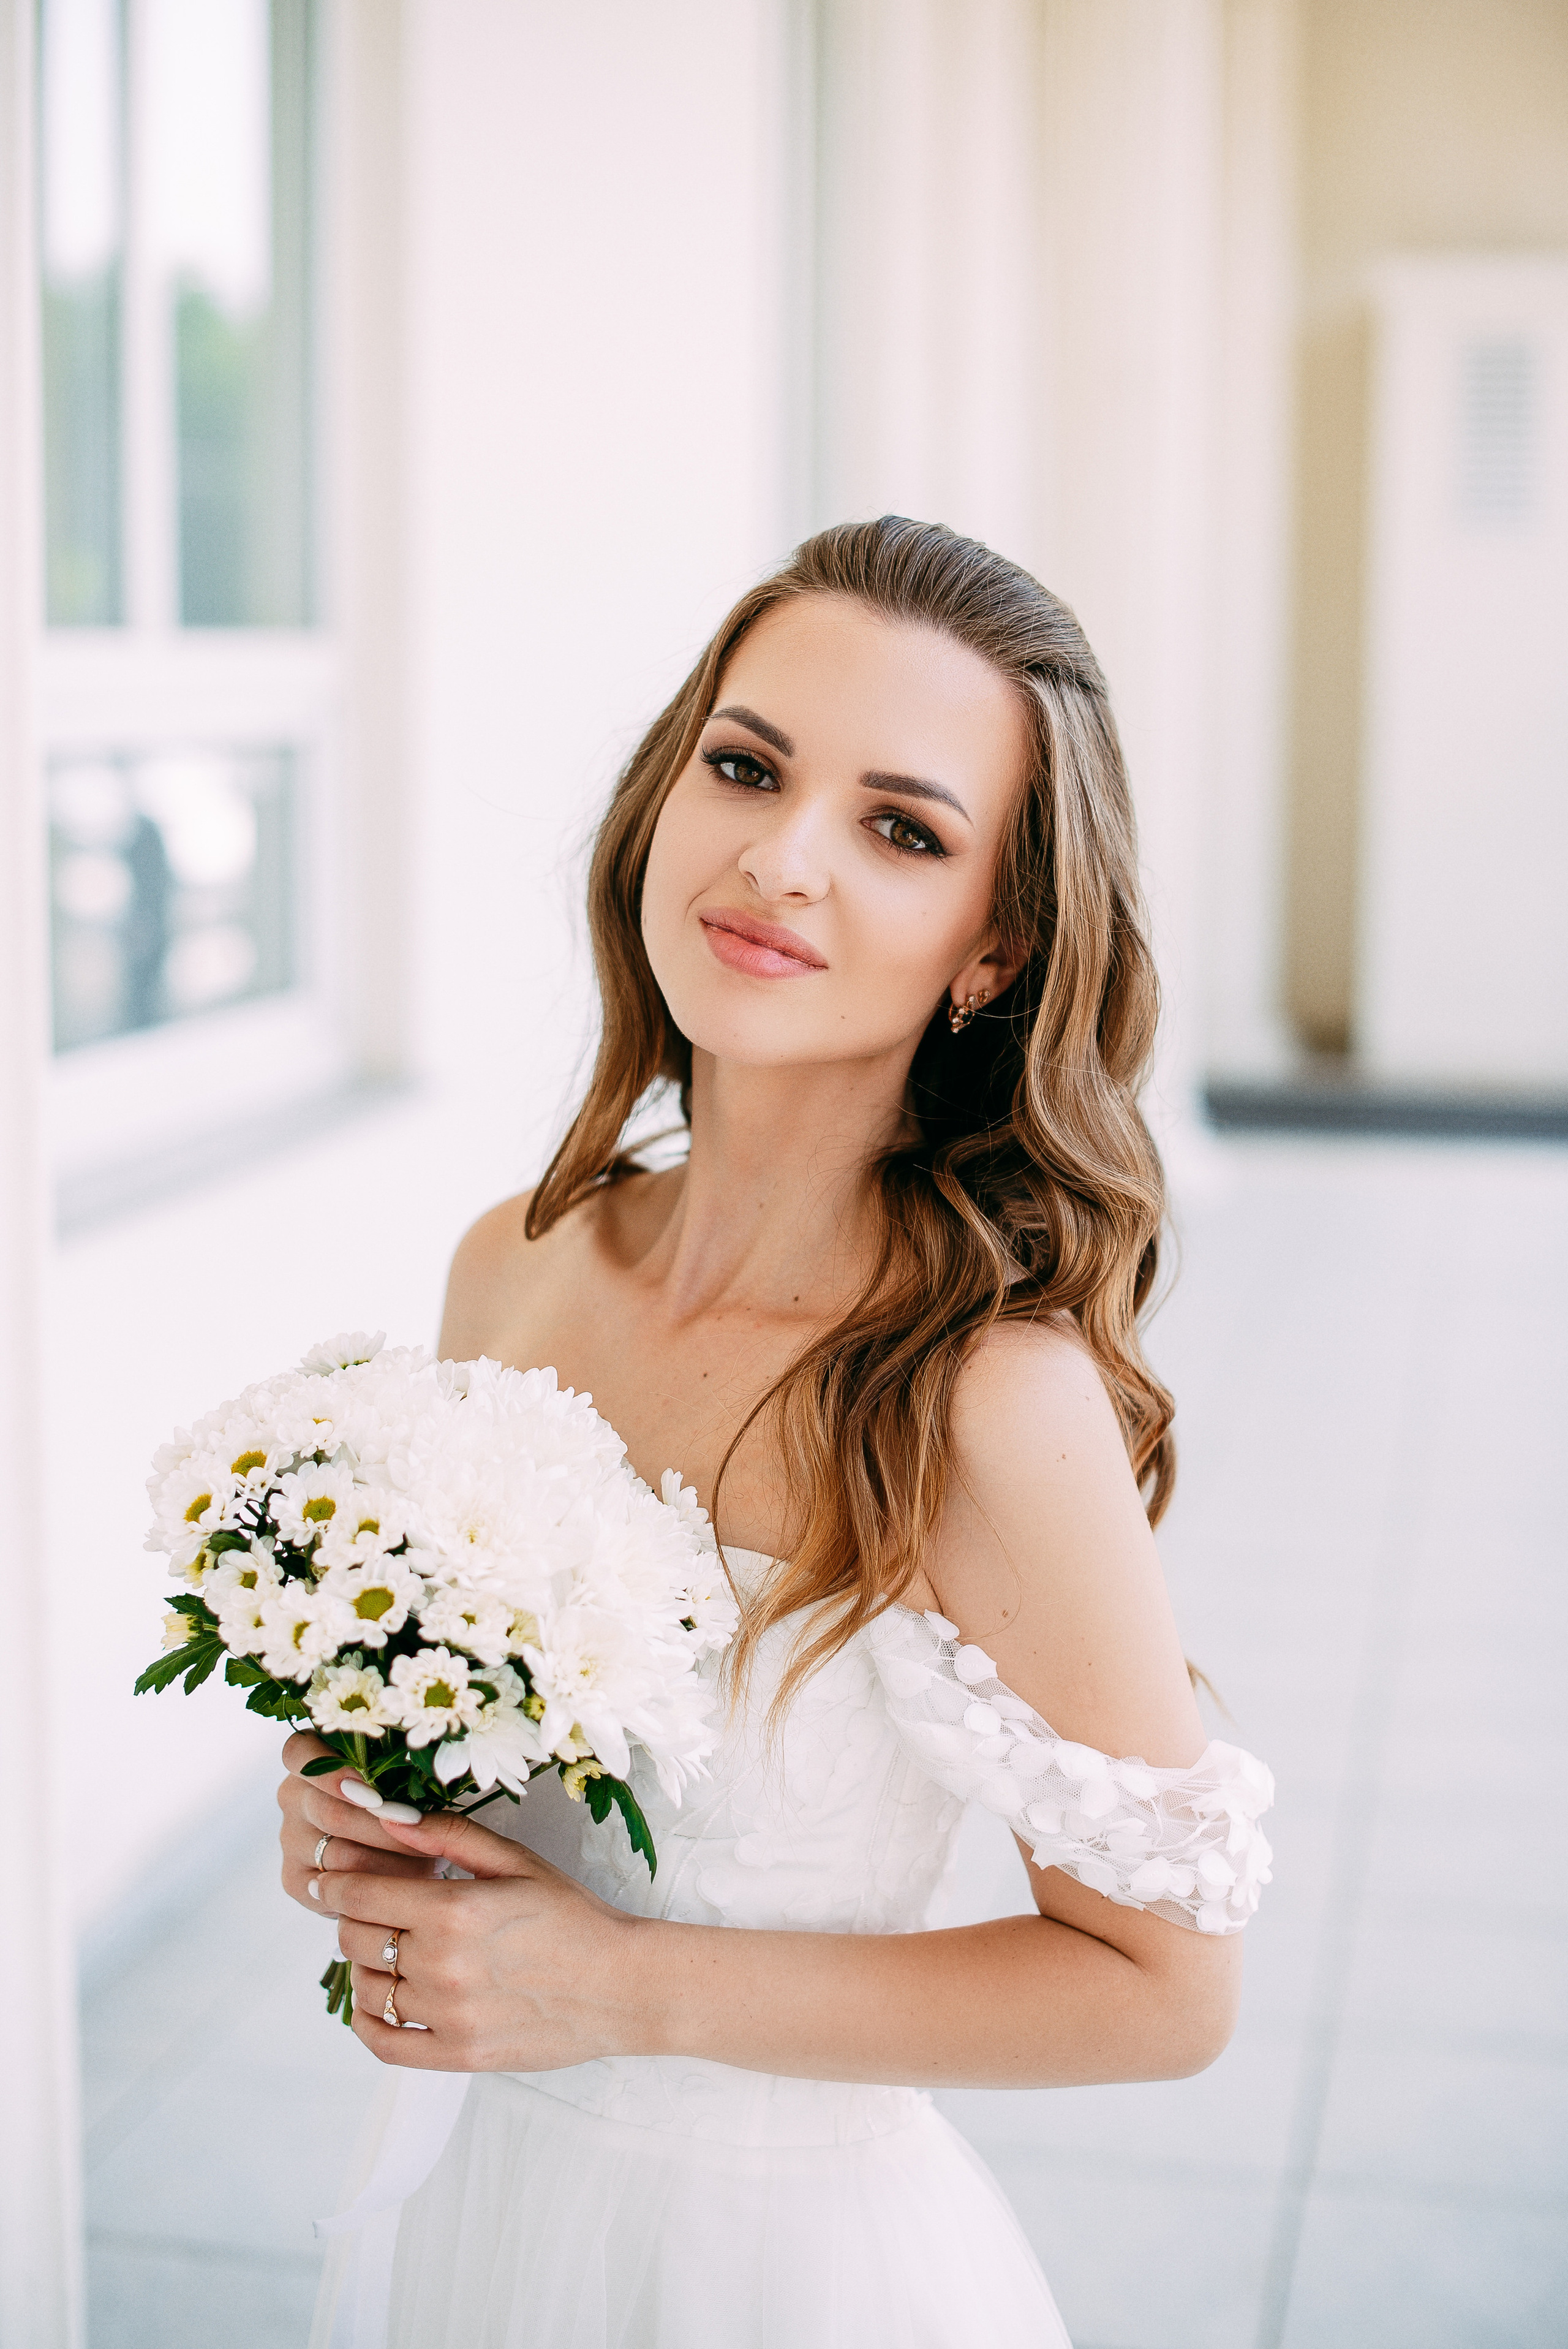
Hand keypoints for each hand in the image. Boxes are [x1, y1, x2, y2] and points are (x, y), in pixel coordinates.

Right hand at [277, 1731, 445, 1913]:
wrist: (381, 1844)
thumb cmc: (398, 1791)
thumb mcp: (395, 1767)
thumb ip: (398, 1762)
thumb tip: (433, 1768)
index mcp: (309, 1759)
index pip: (300, 1755)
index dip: (333, 1775)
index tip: (373, 1795)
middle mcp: (293, 1797)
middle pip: (331, 1814)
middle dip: (385, 1826)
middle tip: (425, 1832)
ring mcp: (291, 1840)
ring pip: (339, 1854)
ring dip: (392, 1860)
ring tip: (435, 1859)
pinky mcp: (296, 1879)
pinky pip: (336, 1888)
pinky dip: (379, 1888)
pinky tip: (412, 1884)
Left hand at [315, 1808, 648, 2073]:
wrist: (620, 1984)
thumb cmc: (571, 1915)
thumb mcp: (516, 1860)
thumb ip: (448, 1835)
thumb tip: (387, 1817)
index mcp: (455, 1909)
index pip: (358, 1896)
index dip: (336, 1885)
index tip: (330, 1881)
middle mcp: (443, 1965)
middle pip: (354, 1941)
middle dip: (353, 1920)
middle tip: (373, 1911)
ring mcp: (448, 2015)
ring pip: (366, 1989)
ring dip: (365, 1967)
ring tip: (389, 1950)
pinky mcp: (457, 2054)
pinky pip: (383, 2043)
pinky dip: (367, 2021)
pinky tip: (381, 1999)